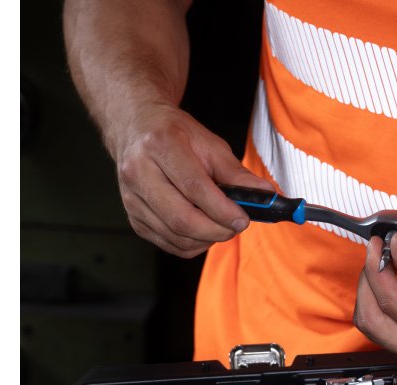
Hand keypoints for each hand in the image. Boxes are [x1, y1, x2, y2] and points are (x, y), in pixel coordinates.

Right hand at [111, 103, 275, 257]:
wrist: (137, 128)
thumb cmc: (175, 134)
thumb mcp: (209, 144)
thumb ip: (236, 173)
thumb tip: (265, 194)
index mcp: (160, 145)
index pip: (194, 187)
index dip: (222, 209)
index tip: (243, 219)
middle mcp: (138, 171)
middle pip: (181, 218)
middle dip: (216, 230)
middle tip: (236, 227)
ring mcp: (131, 197)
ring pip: (174, 235)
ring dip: (205, 239)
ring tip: (221, 227)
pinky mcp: (133, 217)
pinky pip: (166, 243)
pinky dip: (191, 244)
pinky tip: (203, 232)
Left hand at [353, 234, 396, 368]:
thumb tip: (393, 247)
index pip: (390, 304)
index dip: (376, 271)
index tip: (377, 247)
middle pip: (373, 323)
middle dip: (368, 285)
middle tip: (376, 255)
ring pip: (376, 330)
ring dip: (371, 296)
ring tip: (382, 266)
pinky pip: (387, 330)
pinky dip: (381, 304)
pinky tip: (388, 282)